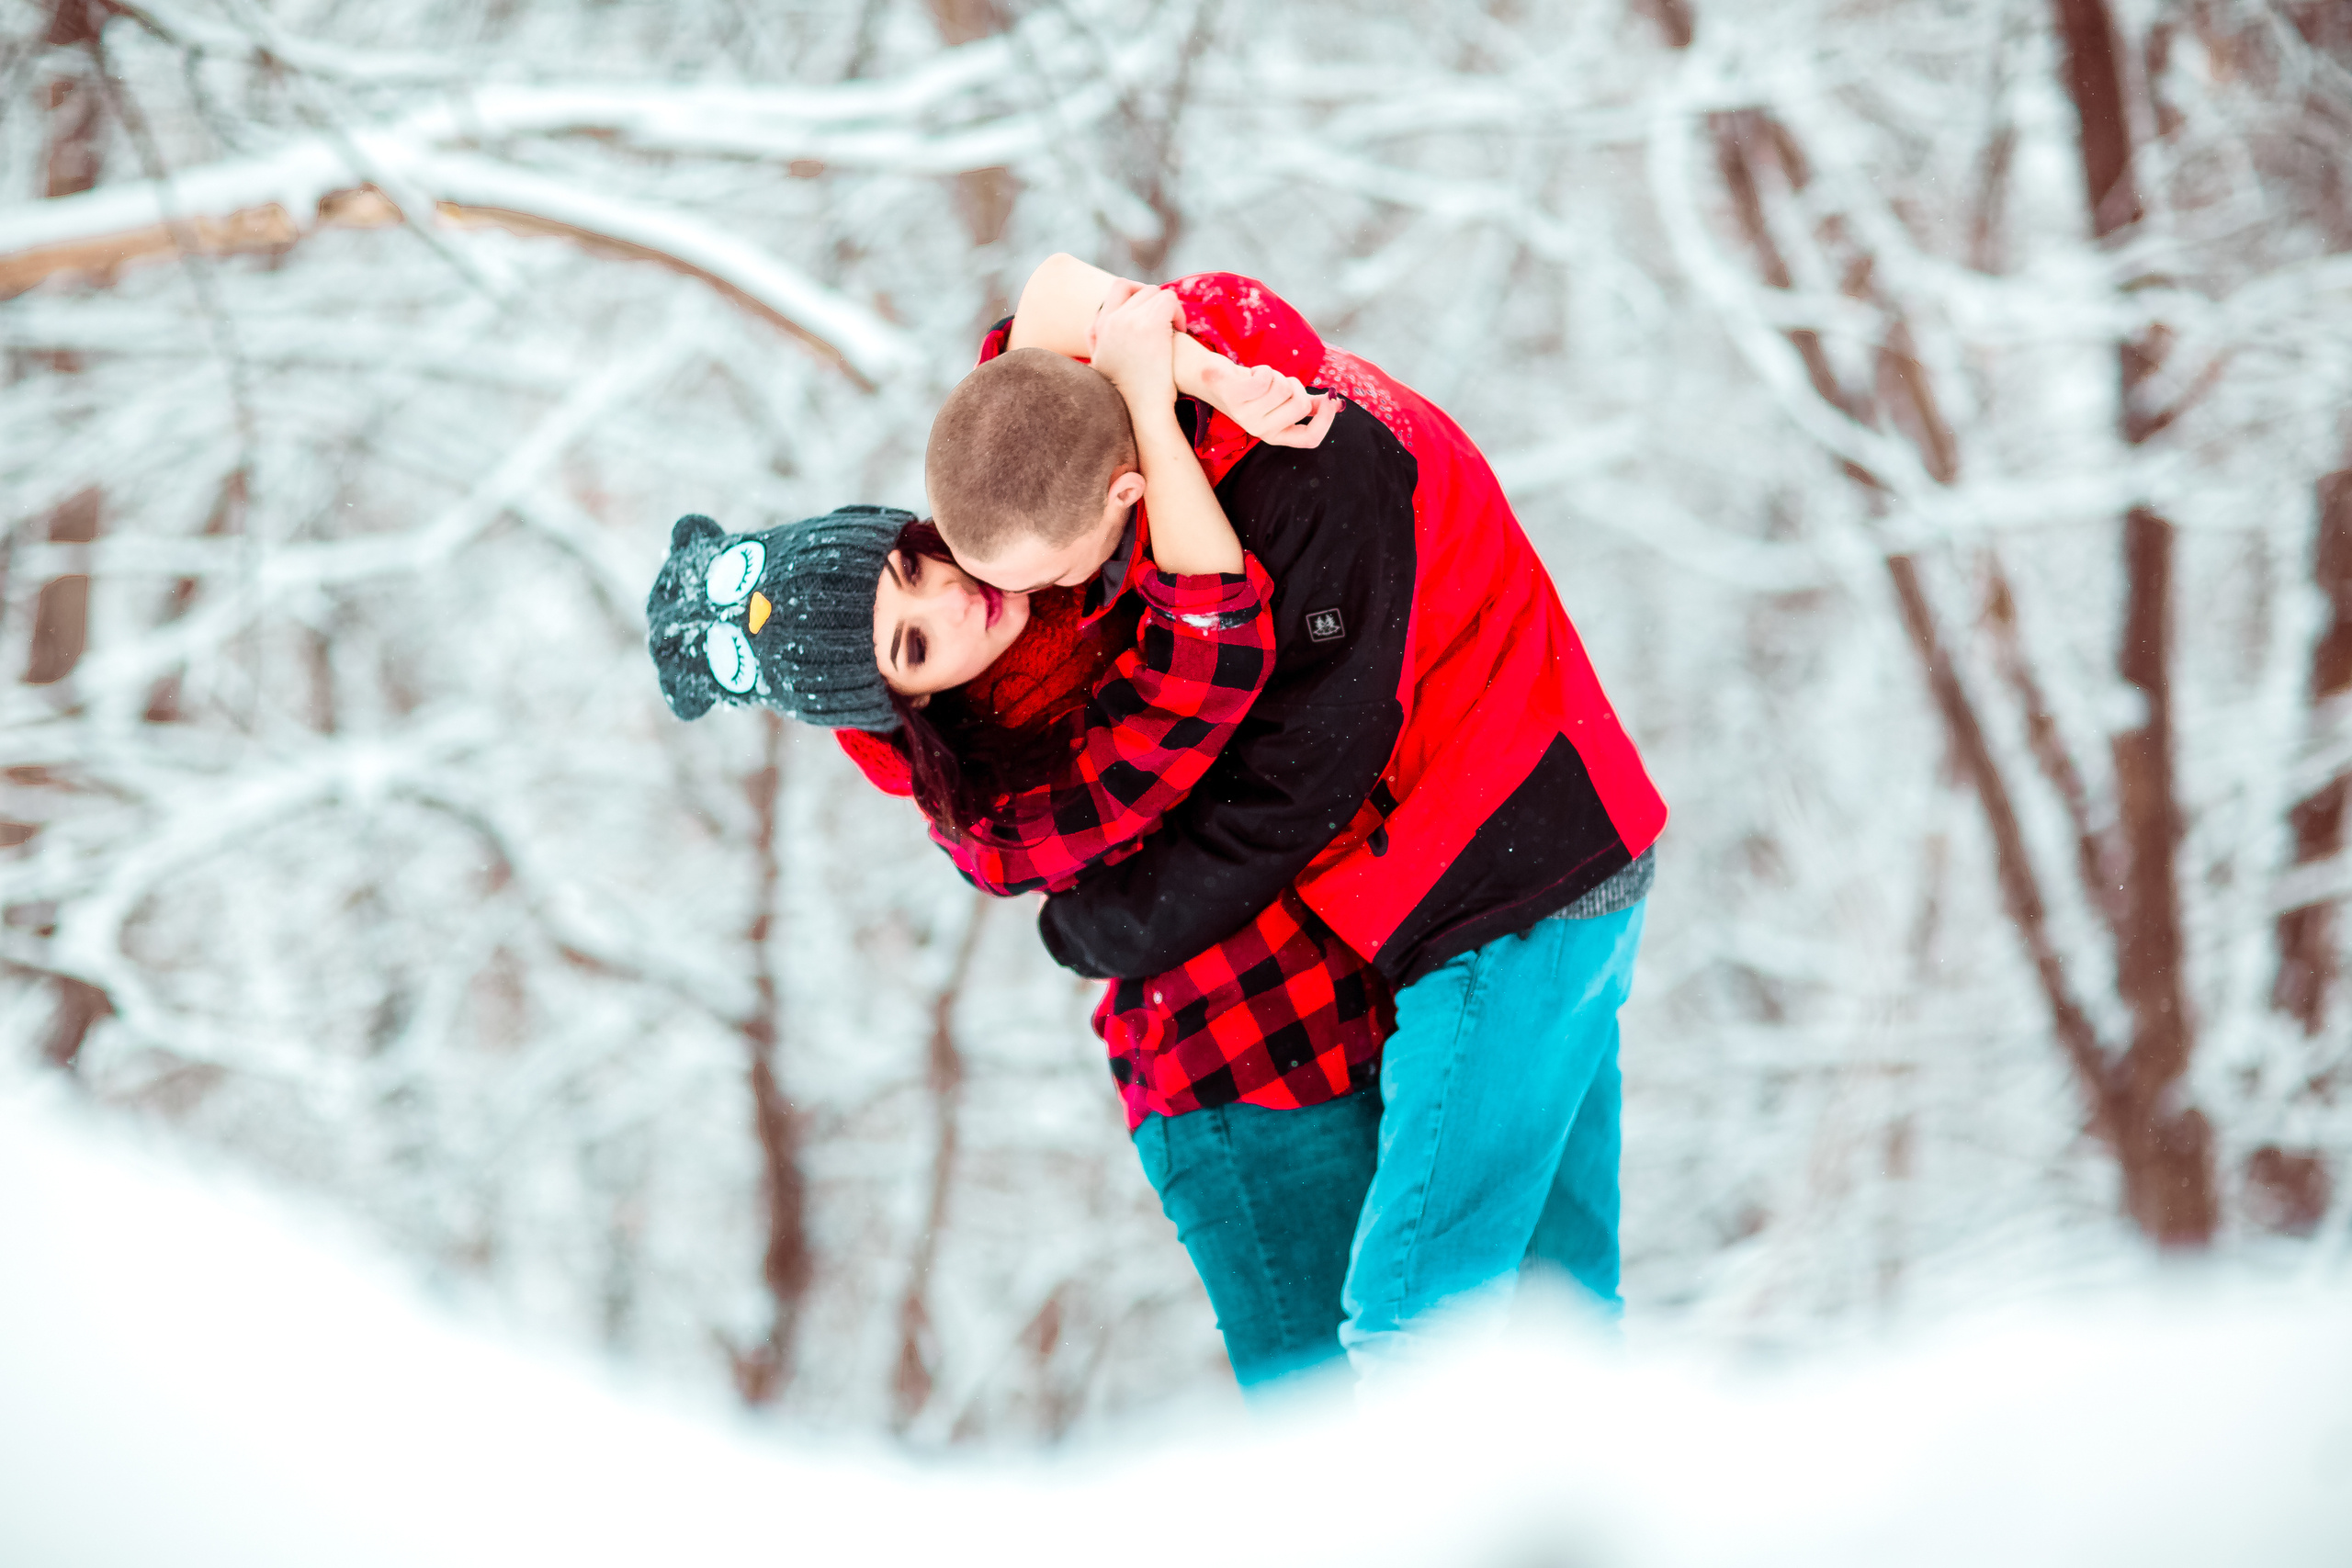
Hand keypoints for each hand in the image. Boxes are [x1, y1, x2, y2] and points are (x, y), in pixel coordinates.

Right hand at [1088, 285, 1181, 408]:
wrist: (1143, 413)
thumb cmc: (1128, 398)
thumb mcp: (1101, 367)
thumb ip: (1097, 343)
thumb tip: (1095, 328)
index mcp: (1098, 328)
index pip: (1117, 290)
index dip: (1138, 296)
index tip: (1151, 315)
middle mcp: (1110, 321)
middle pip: (1137, 289)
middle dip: (1154, 302)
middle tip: (1166, 322)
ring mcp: (1129, 321)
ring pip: (1155, 293)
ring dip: (1167, 308)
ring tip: (1174, 330)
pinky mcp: (1151, 325)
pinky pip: (1169, 300)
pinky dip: (1178, 312)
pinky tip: (1181, 331)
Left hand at [1196, 356, 1337, 448]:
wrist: (1207, 376)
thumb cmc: (1247, 386)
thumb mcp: (1278, 399)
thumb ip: (1307, 404)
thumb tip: (1335, 403)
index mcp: (1273, 434)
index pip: (1309, 439)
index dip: (1325, 420)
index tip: (1331, 398)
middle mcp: (1259, 430)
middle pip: (1301, 405)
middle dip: (1295, 385)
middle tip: (1276, 382)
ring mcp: (1245, 416)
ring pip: (1283, 388)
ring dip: (1275, 375)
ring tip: (1258, 378)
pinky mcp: (1234, 397)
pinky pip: (1266, 378)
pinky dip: (1263, 369)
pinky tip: (1250, 374)